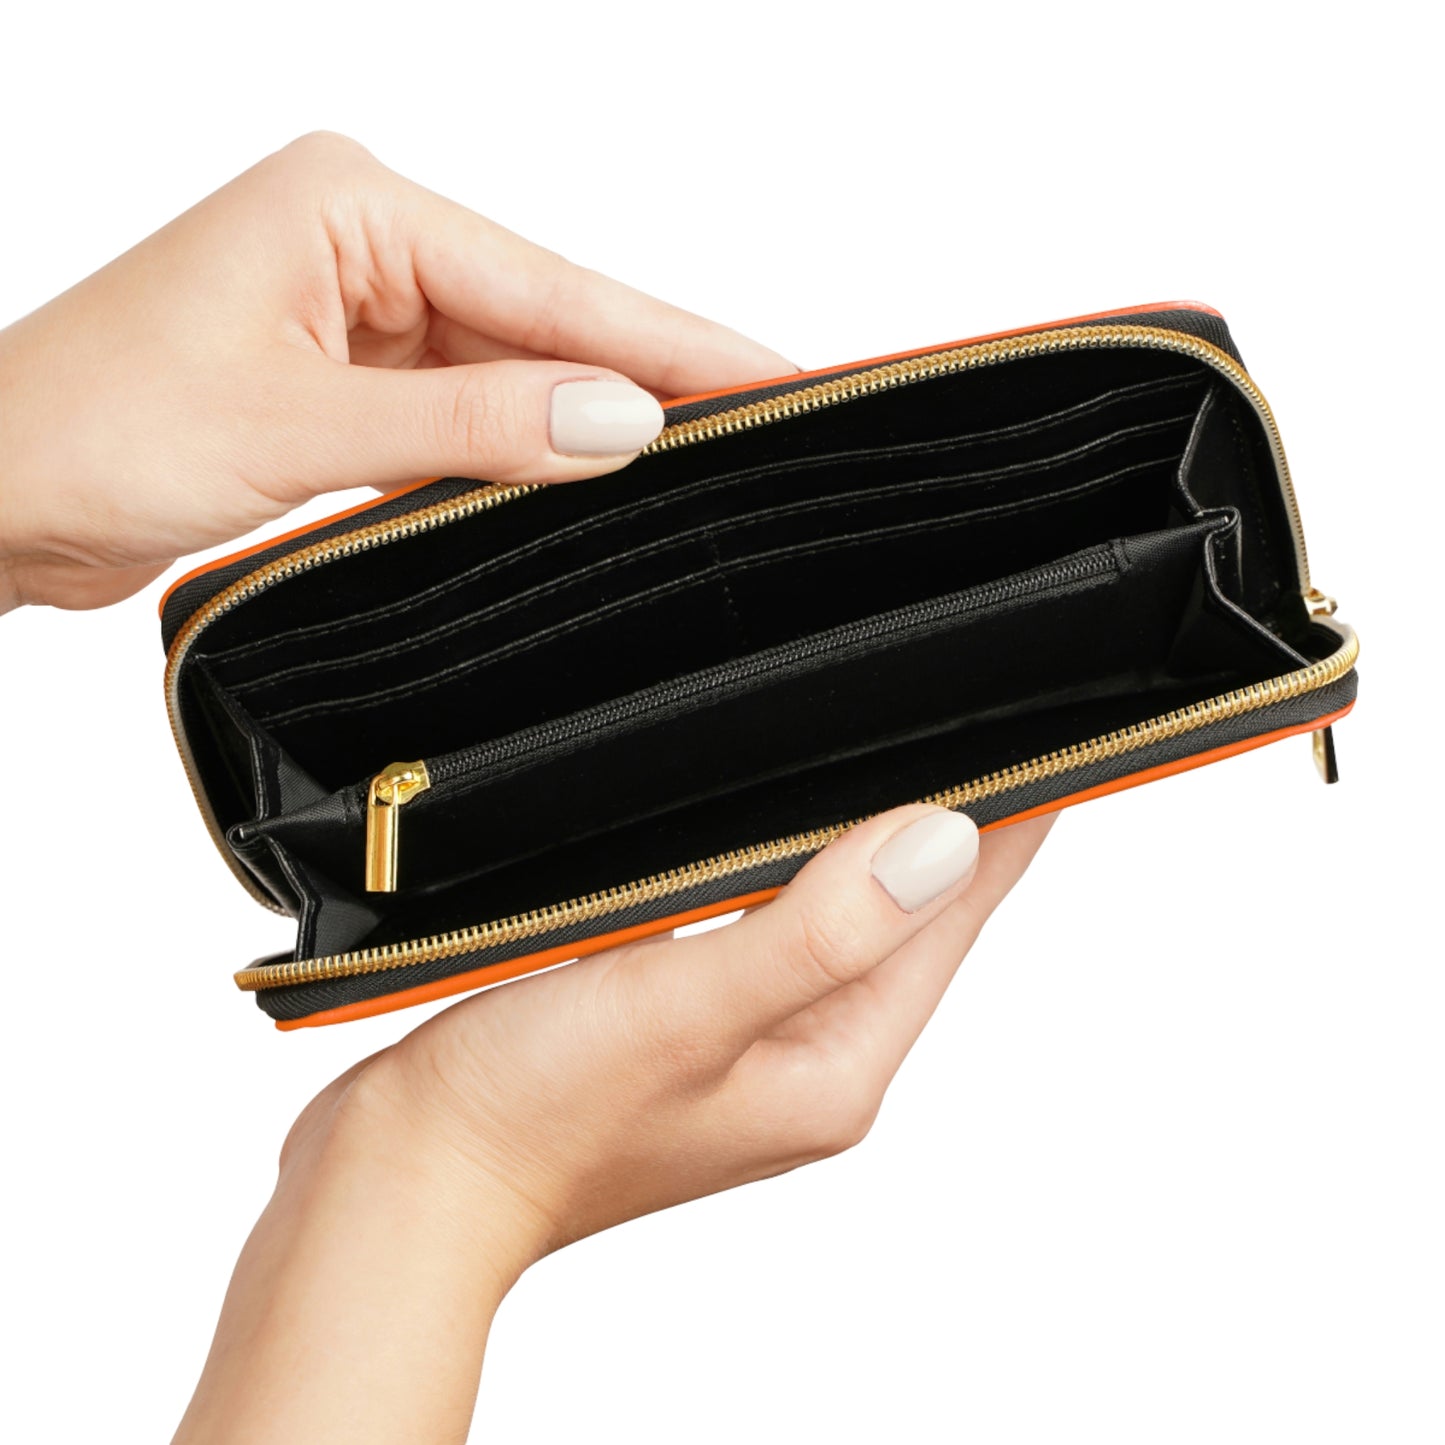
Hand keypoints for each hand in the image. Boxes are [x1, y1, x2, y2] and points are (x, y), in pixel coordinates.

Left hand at [0, 131, 792, 611]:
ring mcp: (358, 318)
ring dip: (588, 424)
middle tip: (773, 424)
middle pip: (548, 323)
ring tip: (708, 459)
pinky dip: (523, 456)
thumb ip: (468, 422)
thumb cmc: (83, 427)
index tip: (778, 372)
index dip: (673, 340)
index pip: (554, 283)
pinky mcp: (348, 387)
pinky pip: (468, 418)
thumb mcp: (295, 422)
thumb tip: (617, 417)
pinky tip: (589, 482)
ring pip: (514, 375)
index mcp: (350, 208)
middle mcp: (363, 247)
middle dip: (651, 380)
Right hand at [177, 805, 1051, 1442]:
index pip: (955, 919)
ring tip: (911, 756)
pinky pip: (775, 925)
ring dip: (878, 841)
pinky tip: (783, 826)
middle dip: (954, 825)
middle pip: (915, 919)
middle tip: (988, 720)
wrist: (401, 1185)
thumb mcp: (684, 1009)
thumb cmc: (525, 1119)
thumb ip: (816, 929)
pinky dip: (796, 867)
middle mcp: (807, 1059)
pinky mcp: (690, 1025)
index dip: (1007, 824)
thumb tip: (939, 842)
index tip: (1050, 735)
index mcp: (833, 1064)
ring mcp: (750, 1045)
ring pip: (846, 916)